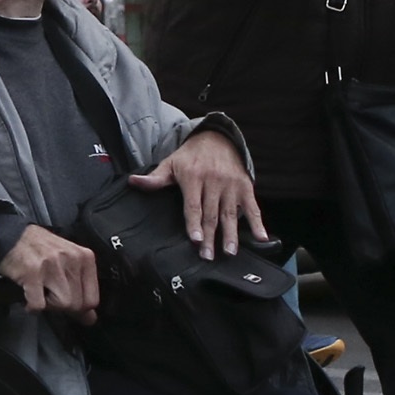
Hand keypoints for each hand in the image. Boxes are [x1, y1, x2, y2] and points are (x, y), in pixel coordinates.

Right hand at [0, 225, 97, 321]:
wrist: (13, 236)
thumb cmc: (41, 250)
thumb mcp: (69, 263)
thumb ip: (81, 290)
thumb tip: (90, 318)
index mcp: (85, 257)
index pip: (92, 300)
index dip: (78, 308)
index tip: (65, 302)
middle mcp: (72, 259)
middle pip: (77, 304)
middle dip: (61, 306)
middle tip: (48, 295)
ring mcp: (52, 265)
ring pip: (62, 304)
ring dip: (47, 305)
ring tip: (39, 292)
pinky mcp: (32, 272)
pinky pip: (39, 305)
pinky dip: (32, 306)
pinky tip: (28, 295)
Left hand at [133, 128, 263, 256]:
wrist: (217, 138)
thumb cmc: (190, 156)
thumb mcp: (170, 163)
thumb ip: (154, 178)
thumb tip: (133, 182)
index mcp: (193, 177)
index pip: (193, 205)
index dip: (193, 222)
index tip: (194, 239)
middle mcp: (213, 181)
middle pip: (211, 214)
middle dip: (209, 236)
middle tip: (207, 256)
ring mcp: (231, 184)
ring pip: (230, 213)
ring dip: (231, 234)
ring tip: (229, 252)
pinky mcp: (245, 186)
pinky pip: (253, 207)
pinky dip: (258, 223)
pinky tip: (261, 237)